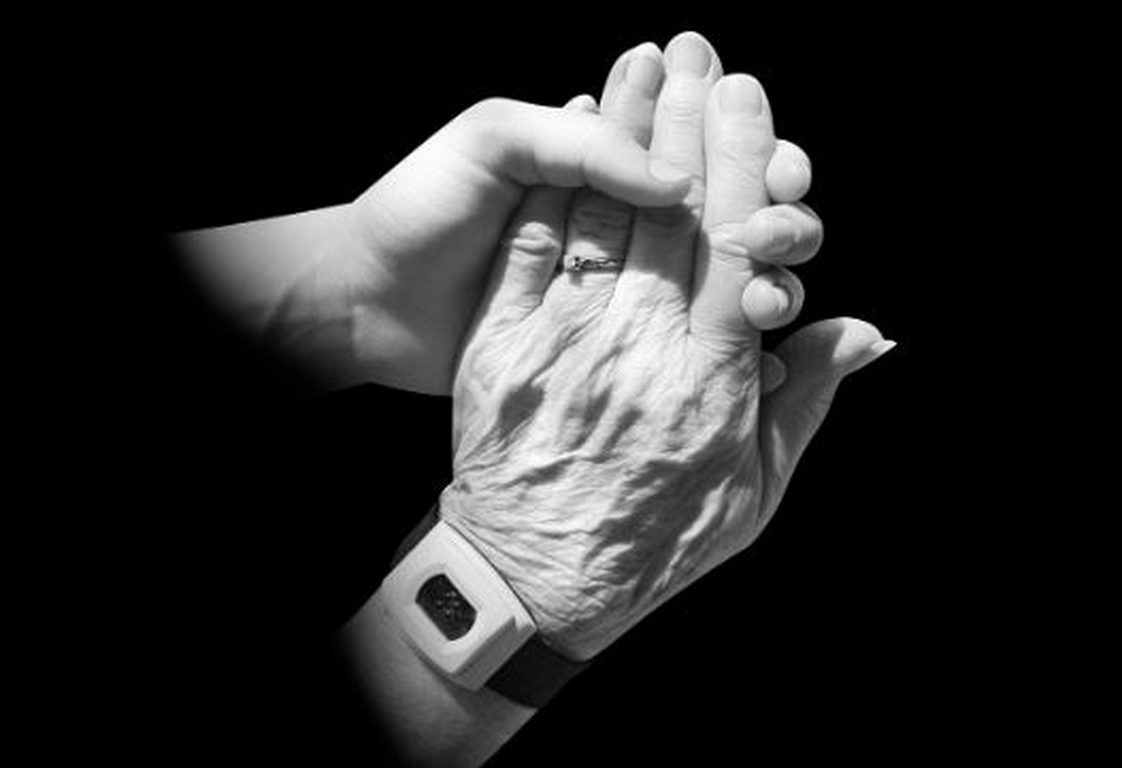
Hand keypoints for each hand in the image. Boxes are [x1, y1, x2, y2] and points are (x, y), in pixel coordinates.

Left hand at [330, 45, 819, 393]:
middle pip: (723, 216)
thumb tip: (675, 182)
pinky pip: (671, 347)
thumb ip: (576, 145)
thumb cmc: (418, 211)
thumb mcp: (488, 144)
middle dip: (771, 215)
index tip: (779, 164)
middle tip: (784, 231)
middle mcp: (620, 226)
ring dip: (756, 286)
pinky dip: (714, 352)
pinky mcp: (595, 347)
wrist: (364, 305)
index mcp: (600, 163)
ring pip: (710, 284)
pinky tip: (757, 365)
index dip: (743, 148)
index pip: (696, 147)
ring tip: (772, 301)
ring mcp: (612, 293)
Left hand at [439, 33, 893, 659]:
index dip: (743, 162)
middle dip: (684, 121)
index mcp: (709, 375)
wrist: (534, 581)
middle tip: (696, 50)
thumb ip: (809, 403)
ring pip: (602, 215)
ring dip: (623, 133)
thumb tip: (865, 329)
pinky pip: (531, 251)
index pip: (733, 243)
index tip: (749, 98)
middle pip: (669, 212)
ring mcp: (562, 340)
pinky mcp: (501, 347)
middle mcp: (638, 344)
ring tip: (641, 64)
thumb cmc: (657, 542)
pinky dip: (552, 186)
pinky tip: (566, 132)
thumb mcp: (753, 492)